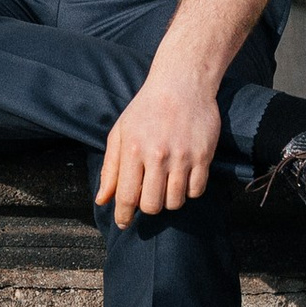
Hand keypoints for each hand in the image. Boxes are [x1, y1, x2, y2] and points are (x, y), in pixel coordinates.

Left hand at [97, 66, 222, 226]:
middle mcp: (158, 155)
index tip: (123, 222)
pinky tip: (183, 178)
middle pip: (152, 205)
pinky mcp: (204, 156)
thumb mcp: (121, 133)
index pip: (127, 196)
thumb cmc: (146, 109)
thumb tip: (102, 200)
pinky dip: (189, 191)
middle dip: (148, 207)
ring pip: (175, 202)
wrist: (182, 84)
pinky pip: (196, 191)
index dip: (123, 215)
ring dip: (169, 200)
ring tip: (166, 184)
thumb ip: (111, 168)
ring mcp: (183, 157)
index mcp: (133, 149)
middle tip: (148, 195)